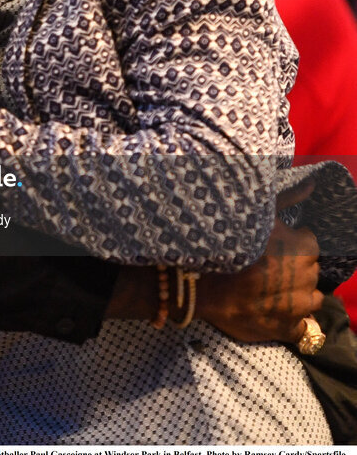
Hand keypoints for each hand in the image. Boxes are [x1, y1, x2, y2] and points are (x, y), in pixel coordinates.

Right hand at [198, 181, 321, 343]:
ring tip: (268, 287)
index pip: (309, 245)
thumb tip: (313, 185)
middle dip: (293, 268)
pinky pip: (300, 325)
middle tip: (265, 266)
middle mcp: (307, 276)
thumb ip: (288, 199)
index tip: (271, 246)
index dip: (290, 244)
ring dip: (294, 293)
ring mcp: (298, 306)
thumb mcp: (257, 214)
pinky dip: (289, 319)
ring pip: (309, 298)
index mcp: (303, 248)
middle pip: (309, 270)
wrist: (200, 284)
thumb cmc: (228, 244)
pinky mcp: (287, 329)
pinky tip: (270, 308)